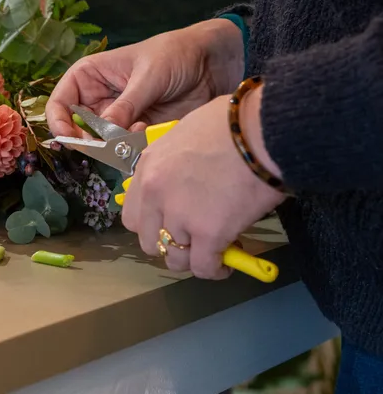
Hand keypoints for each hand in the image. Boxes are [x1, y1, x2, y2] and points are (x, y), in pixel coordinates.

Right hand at [45, 19, 245, 137]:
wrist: (211, 63)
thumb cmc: (174, 55)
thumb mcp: (147, 77)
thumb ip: (125, 107)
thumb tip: (102, 135)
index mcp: (88, 77)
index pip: (58, 104)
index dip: (59, 123)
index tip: (71, 138)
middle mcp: (96, 100)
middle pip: (76, 130)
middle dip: (90, 139)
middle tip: (109, 141)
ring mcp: (116, 118)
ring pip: (99, 144)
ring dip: (114, 143)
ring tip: (139, 128)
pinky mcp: (135, 131)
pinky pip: (123, 149)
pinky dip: (131, 147)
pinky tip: (148, 130)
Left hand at [120, 89, 284, 278]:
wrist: (261, 129)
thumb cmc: (233, 124)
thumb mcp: (186, 135)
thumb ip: (176, 164)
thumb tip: (189, 183)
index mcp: (147, 167)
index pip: (133, 213)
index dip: (153, 224)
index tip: (171, 224)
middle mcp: (154, 193)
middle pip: (147, 240)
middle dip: (169, 244)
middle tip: (192, 239)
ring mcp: (179, 215)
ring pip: (174, 257)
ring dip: (192, 259)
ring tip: (212, 253)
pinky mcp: (208, 233)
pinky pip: (203, 266)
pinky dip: (214, 270)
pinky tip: (226, 264)